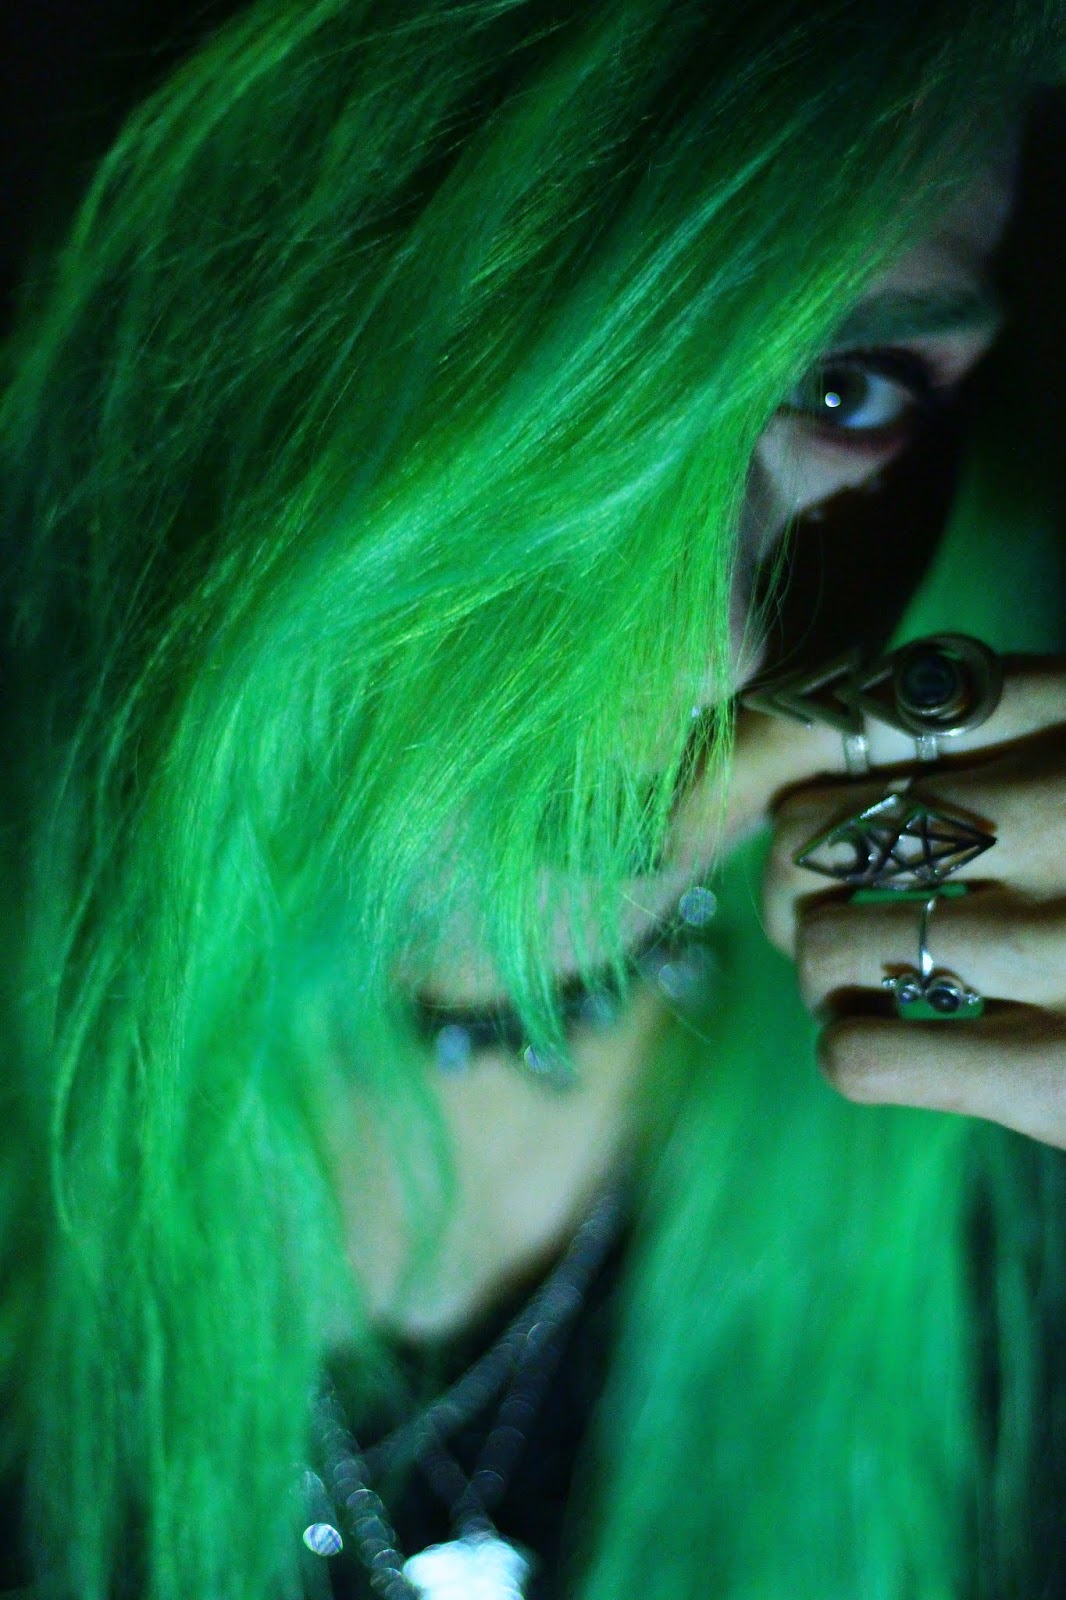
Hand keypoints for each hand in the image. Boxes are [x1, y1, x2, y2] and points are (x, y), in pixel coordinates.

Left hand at [697, 657, 1065, 1149]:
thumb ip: (1007, 730)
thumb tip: (797, 740)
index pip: (855, 709)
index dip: (786, 759)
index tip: (798, 797)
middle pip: (815, 827)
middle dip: (796, 874)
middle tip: (824, 903)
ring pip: (824, 942)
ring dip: (819, 966)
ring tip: (860, 976)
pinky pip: (860, 1056)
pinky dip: (848, 1050)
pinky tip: (890, 1043)